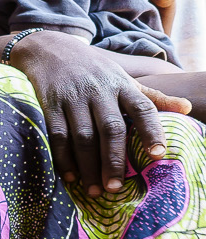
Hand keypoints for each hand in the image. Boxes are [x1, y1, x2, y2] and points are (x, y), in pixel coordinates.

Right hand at [14, 32, 185, 194]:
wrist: (50, 49)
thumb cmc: (94, 69)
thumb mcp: (125, 78)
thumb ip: (152, 97)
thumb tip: (187, 108)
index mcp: (122, 85)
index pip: (143, 107)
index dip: (152, 130)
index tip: (159, 154)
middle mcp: (99, 91)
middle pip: (111, 128)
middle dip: (113, 159)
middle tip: (116, 187)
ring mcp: (73, 98)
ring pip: (83, 136)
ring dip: (88, 166)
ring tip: (95, 190)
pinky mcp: (50, 104)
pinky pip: (57, 135)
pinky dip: (63, 158)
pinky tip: (70, 177)